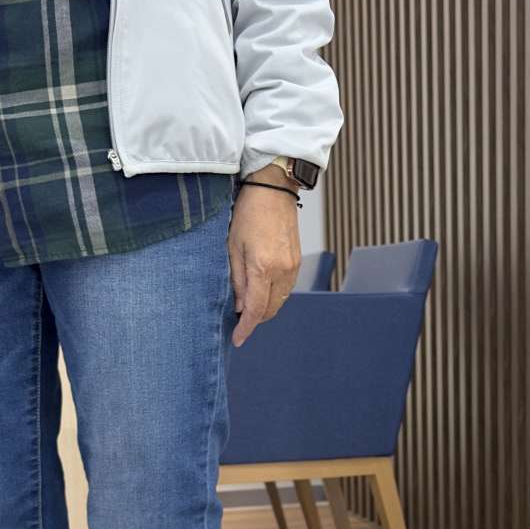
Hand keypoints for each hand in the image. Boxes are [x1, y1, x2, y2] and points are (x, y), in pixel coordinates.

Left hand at [228, 168, 300, 346]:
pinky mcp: (297, 261)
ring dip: (265, 307)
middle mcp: (283, 271)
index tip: (237, 338)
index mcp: (263, 267)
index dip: (246, 328)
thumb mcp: (232, 246)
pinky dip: (274, 295)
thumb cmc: (248, 212)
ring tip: (248, 303)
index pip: (256, 310)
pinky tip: (261, 289)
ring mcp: (293, 266)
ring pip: (280, 301)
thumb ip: (237, 279)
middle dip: (255, 319)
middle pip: (271, 310)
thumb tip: (241, 306)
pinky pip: (286, 289)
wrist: (273, 190)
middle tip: (238, 318)